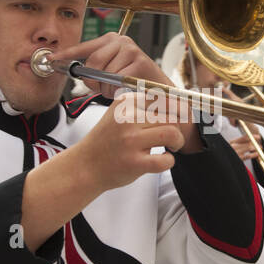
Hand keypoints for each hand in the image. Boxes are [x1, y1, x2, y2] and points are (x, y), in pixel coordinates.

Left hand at [48, 33, 169, 99]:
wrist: (159, 91)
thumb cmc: (133, 82)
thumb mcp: (110, 72)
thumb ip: (93, 69)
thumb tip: (74, 72)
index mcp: (112, 40)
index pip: (83, 47)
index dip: (66, 54)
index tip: (51, 59)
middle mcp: (122, 41)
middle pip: (93, 62)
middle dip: (94, 80)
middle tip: (102, 87)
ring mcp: (132, 50)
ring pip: (104, 74)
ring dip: (108, 88)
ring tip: (119, 88)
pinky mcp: (139, 63)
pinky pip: (117, 81)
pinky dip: (118, 90)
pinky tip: (126, 89)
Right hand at [71, 92, 187, 191]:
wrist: (85, 166)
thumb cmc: (106, 142)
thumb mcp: (119, 114)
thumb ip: (142, 107)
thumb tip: (177, 104)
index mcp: (125, 102)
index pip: (163, 98)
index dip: (175, 110)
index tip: (176, 118)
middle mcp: (127, 118)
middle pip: (171, 116)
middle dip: (178, 128)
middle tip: (174, 137)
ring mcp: (130, 140)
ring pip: (172, 133)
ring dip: (177, 142)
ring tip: (171, 147)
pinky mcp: (134, 162)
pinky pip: (165, 159)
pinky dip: (169, 161)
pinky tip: (162, 160)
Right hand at [228, 136, 257, 160]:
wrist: (222, 163)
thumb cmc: (227, 154)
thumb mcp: (231, 146)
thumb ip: (239, 143)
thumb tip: (250, 141)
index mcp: (232, 142)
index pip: (244, 137)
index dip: (253, 136)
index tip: (258, 137)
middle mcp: (234, 146)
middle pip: (248, 142)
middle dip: (256, 143)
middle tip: (260, 143)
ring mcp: (236, 152)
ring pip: (249, 147)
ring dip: (256, 147)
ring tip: (260, 148)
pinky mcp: (238, 159)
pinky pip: (248, 156)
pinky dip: (254, 154)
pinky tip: (257, 154)